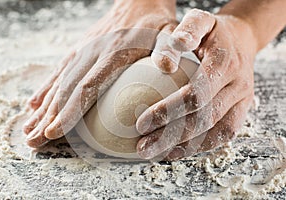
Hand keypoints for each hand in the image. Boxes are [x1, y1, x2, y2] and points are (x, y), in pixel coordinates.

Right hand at [23, 0, 177, 146]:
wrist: (137, 1)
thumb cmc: (156, 23)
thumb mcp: (169, 34)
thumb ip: (169, 49)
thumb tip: (167, 66)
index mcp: (114, 53)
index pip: (87, 86)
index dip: (69, 111)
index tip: (54, 131)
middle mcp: (92, 52)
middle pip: (66, 89)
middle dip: (48, 117)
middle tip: (34, 142)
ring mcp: (82, 50)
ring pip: (58, 82)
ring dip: (42, 108)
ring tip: (29, 130)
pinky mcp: (79, 49)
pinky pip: (58, 71)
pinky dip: (45, 89)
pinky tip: (34, 104)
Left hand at [136, 9, 256, 160]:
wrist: (241, 40)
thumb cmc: (213, 32)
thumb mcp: (200, 21)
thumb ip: (185, 32)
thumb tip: (164, 62)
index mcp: (225, 62)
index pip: (195, 94)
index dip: (167, 112)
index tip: (140, 123)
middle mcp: (237, 84)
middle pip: (204, 118)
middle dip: (170, 136)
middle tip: (142, 147)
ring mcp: (242, 99)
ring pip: (215, 132)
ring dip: (184, 147)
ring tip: (154, 154)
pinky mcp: (242, 110)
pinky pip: (224, 135)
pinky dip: (200, 146)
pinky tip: (176, 151)